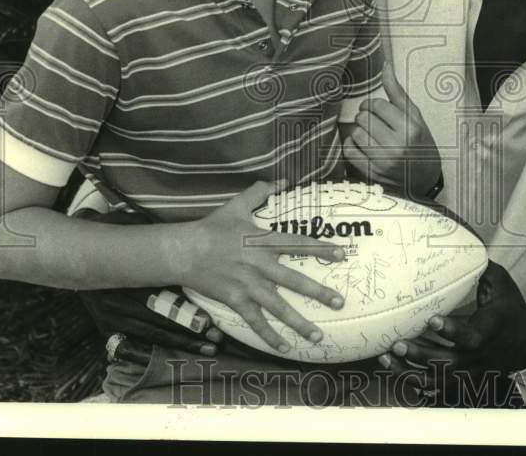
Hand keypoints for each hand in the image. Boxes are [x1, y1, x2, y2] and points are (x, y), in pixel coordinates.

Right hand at [75, 209, 223, 356]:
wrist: (74, 251)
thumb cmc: (112, 233)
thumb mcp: (132, 229)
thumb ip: (156, 242)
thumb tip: (189, 240)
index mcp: (125, 278)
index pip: (161, 301)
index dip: (187, 314)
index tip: (209, 323)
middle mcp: (116, 302)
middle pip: (158, 322)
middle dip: (189, 333)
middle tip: (215, 341)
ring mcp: (109, 317)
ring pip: (150, 335)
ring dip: (179, 343)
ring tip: (205, 348)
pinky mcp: (105, 327)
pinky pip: (133, 342)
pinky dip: (155, 347)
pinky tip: (177, 352)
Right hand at [179, 180, 346, 354]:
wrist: (184, 251)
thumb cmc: (212, 227)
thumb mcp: (237, 205)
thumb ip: (260, 191)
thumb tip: (282, 179)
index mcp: (263, 241)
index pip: (298, 244)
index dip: (320, 248)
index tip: (341, 254)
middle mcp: (260, 265)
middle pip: (294, 281)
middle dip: (318, 292)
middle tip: (339, 301)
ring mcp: (248, 286)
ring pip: (279, 307)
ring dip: (299, 323)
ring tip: (319, 336)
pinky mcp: (236, 300)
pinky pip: (256, 321)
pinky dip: (270, 335)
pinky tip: (285, 347)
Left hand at [342, 62, 440, 195]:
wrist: (424, 178)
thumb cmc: (420, 142)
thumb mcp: (415, 116)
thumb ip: (397, 92)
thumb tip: (385, 65)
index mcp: (410, 128)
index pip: (378, 105)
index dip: (373, 105)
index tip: (377, 109)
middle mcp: (397, 145)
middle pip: (364, 118)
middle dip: (365, 116)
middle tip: (373, 122)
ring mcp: (384, 161)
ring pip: (356, 133)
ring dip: (359, 131)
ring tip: (370, 134)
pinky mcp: (372, 174)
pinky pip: (349, 151)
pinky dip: (352, 144)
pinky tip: (361, 145)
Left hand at [378, 262, 525, 385]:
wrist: (525, 342)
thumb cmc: (508, 308)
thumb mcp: (502, 285)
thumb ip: (483, 268)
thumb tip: (464, 243)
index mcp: (489, 330)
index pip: (471, 337)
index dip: (452, 331)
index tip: (431, 320)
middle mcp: (478, 356)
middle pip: (448, 363)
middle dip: (421, 354)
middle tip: (398, 342)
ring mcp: (469, 371)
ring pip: (438, 378)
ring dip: (410, 370)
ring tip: (386, 356)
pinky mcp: (461, 379)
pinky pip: (434, 386)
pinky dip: (412, 380)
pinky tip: (392, 366)